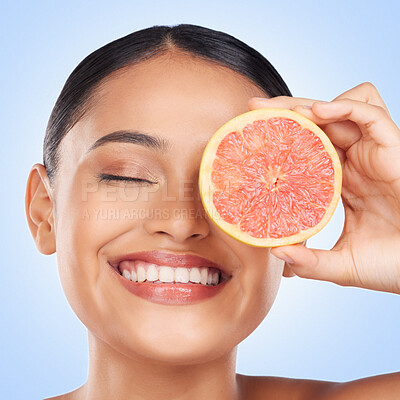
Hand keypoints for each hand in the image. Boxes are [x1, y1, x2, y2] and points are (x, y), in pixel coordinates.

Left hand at [248, 82, 399, 294]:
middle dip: (288, 110)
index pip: (308, 149)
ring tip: (283, 112)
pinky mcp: (393, 149)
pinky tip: (318, 112)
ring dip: (311, 105)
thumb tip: (277, 254)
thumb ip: (310, 261)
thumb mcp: (342, 264)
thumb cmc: (392, 267)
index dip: (283, 138)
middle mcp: (356, 163)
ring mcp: (374, 154)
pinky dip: (345, 106)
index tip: (252, 134)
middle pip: (320, 122)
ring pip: (343, 110)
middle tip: (255, 107)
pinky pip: (370, 114)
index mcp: (342, 183)